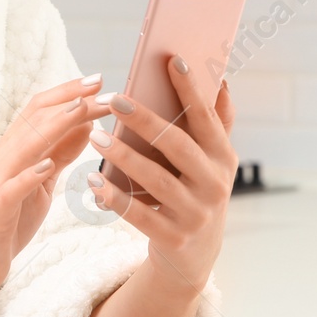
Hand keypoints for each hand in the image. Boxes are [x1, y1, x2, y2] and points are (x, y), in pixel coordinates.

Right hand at [0, 73, 109, 297]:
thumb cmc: (7, 222)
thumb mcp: (41, 184)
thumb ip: (59, 155)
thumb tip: (87, 125)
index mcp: (17, 151)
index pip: (41, 111)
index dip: (69, 93)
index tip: (99, 81)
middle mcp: (5, 158)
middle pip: (35, 118)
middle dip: (69, 99)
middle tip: (101, 84)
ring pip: (25, 146)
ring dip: (54, 126)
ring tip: (81, 111)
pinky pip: (12, 189)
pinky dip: (28, 175)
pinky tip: (46, 167)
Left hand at [87, 57, 237, 298]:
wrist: (195, 256)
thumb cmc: (196, 192)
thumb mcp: (213, 162)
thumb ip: (217, 124)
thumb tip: (222, 80)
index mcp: (224, 158)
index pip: (206, 118)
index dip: (191, 89)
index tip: (171, 60)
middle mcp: (215, 185)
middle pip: (177, 146)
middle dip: (146, 120)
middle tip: (115, 99)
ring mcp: (195, 214)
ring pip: (155, 180)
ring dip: (123, 156)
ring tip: (96, 136)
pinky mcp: (173, 238)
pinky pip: (139, 214)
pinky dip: (115, 197)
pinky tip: (92, 180)